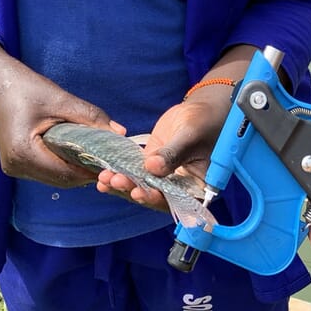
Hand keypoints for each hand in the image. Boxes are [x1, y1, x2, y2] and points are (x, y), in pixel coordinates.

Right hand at [0, 41, 122, 186]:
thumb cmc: (28, 88)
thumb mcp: (62, 100)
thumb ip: (91, 118)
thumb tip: (121, 133)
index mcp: (23, 152)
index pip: (65, 174)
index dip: (91, 171)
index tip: (114, 164)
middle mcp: (16, 166)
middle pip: (61, 180)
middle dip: (86, 173)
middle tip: (110, 161)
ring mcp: (14, 169)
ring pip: (54, 179)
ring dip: (76, 171)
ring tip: (97, 157)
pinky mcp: (16, 165)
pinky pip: (46, 172)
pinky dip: (63, 167)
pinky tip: (78, 154)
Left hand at [97, 85, 231, 207]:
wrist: (203, 110)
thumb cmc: (206, 122)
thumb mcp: (191, 135)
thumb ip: (173, 153)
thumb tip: (152, 167)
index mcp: (197, 186)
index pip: (176, 201)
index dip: (157, 199)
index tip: (139, 192)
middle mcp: (180, 186)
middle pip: (155, 196)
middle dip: (133, 190)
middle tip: (115, 180)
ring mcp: (165, 176)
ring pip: (143, 186)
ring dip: (123, 184)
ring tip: (105, 177)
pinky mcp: (153, 165)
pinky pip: (136, 173)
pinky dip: (121, 174)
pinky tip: (105, 175)